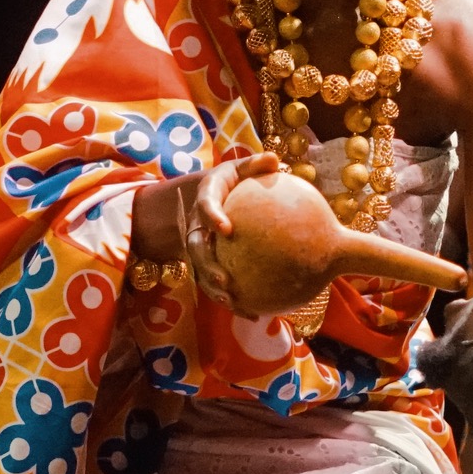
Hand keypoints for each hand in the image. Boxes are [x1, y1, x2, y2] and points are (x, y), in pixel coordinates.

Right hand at [183, 152, 280, 310]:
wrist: (204, 197)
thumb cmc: (230, 182)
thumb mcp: (239, 170)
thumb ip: (256, 165)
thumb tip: (275, 159)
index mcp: (206, 199)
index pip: (205, 207)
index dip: (212, 217)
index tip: (225, 228)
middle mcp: (197, 226)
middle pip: (197, 249)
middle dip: (208, 266)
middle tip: (224, 280)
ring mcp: (199, 248)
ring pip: (201, 272)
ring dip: (215, 290)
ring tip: (233, 303)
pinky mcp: (206, 265)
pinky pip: (216, 284)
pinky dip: (233, 300)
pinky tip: (254, 314)